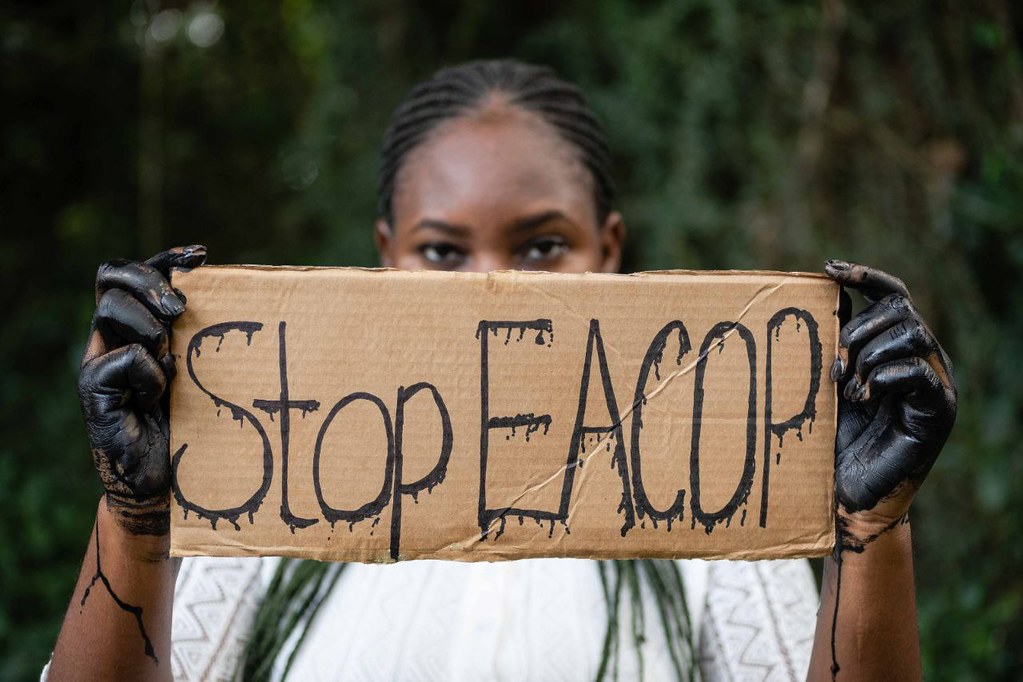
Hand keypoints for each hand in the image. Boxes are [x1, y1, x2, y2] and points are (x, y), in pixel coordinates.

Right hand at [78, 245, 206, 534]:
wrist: (164, 483)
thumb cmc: (192, 425)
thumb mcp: (204, 372)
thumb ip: (205, 337)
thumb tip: (237, 298)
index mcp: (139, 325)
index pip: (137, 272)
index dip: (166, 257)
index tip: (203, 257)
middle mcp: (114, 337)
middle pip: (111, 275)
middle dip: (150, 280)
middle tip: (181, 307)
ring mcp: (101, 361)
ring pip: (109, 309)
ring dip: (149, 324)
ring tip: (172, 355)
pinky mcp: (96, 391)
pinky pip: (122, 359)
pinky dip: (148, 372)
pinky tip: (161, 396)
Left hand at [824, 260, 956, 549]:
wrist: (848, 489)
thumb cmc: (836, 438)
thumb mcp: (829, 380)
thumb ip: (835, 342)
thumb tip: (829, 296)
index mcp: (896, 347)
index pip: (892, 295)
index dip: (865, 276)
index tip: (829, 269)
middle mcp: (922, 359)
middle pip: (900, 309)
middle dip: (859, 329)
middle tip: (836, 364)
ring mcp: (935, 383)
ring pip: (912, 333)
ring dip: (870, 355)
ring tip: (849, 388)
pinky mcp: (939, 410)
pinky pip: (918, 371)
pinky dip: (883, 378)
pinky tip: (863, 397)